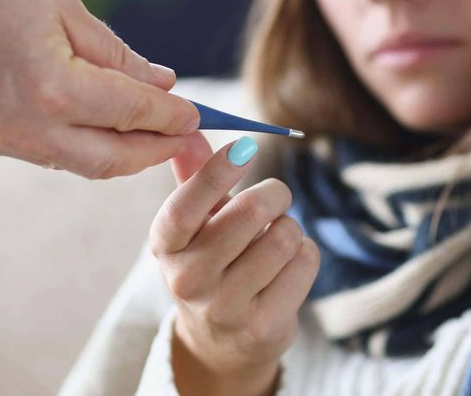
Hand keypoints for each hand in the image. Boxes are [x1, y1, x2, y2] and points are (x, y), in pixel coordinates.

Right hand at [0, 0, 200, 178]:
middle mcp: (30, 129)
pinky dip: (75, 145)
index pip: (135, 113)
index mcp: (57, 88)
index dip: (173, 116)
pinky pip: (42, 155)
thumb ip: (115, 54)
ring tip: (144, 136)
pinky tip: (90, 126)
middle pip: (114, 159)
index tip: (197, 114)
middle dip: (155, 151)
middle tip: (183, 140)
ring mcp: (0, 143)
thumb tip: (162, 83)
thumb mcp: (62, 7)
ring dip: (117, 154)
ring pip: (78, 164)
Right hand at [150, 133, 319, 395]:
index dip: (216, 172)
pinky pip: (304, 262)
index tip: (244, 147)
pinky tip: (287, 265)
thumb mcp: (192, 224)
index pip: (185, 206)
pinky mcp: (263, 327)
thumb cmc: (208, 263)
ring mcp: (225, 308)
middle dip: (274, 193)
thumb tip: (188, 129)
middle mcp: (188, 279)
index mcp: (165, 246)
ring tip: (275, 239)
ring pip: (283, 236)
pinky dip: (305, 252)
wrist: (219, 342)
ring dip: (289, 227)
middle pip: (249, 213)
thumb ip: (191, 176)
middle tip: (276, 196)